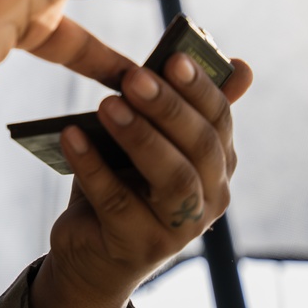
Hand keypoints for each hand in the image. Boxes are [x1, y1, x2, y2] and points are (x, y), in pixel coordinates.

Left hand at [29, 54, 254, 307]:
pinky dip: (93, 167)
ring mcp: (179, 228)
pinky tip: (70, 136)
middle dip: (167, 108)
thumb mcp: (151, 140)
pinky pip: (117, 203)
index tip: (172, 57)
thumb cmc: (124, 182)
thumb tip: (236, 62)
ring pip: (172, 180)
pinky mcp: (139, 247)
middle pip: (200, 148)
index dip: (199, 87)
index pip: (219, 119)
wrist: (92, 250)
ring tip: (106, 105)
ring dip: (139, 138)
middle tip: (134, 77)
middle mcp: (210, 197)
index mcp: (218, 163)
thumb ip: (179, 104)